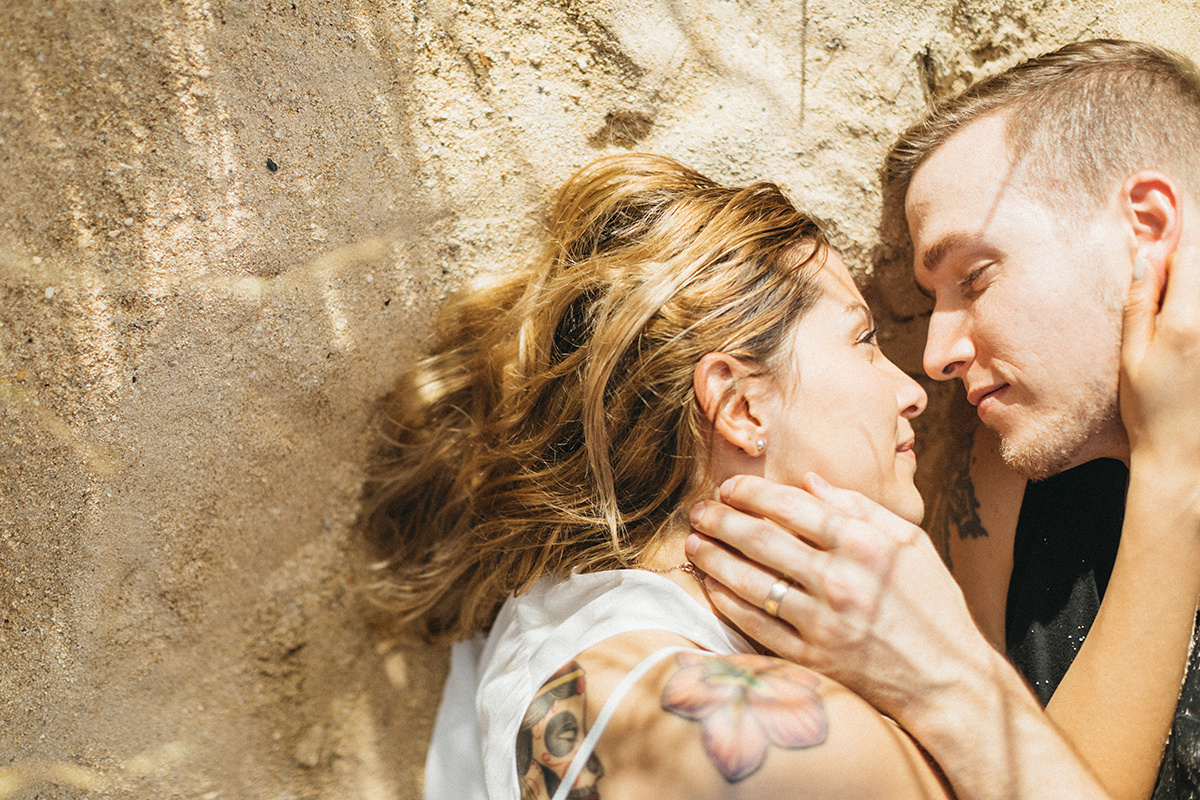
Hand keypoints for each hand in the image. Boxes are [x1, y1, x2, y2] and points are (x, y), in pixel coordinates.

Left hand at [687, 472, 993, 727]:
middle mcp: (841, 580)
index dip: (752, 492)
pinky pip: (755, 623)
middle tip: (699, 511)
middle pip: (762, 539)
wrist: (947, 682)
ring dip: (714, 558)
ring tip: (695, 543)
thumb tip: (810, 481)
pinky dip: (727, 601)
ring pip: (750, 581)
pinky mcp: (811, 658)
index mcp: (866, 544)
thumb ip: (860, 507)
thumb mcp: (911, 544)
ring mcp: (823, 622)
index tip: (729, 487)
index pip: (792, 506)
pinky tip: (711, 584)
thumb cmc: (932, 607)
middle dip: (722, 519)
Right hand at [1121, 245, 1199, 478]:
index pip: (1191, 255)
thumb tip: (1147, 258)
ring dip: (1197, 275)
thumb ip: (1140, 304)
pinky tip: (1184, 312)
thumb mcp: (1132, 356)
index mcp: (1187, 321)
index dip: (1184, 227)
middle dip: (1192, 253)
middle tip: (1172, 248)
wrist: (1187, 455)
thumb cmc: (1151, 411)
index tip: (1174, 210)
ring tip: (1177, 284)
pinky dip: (1196, 298)